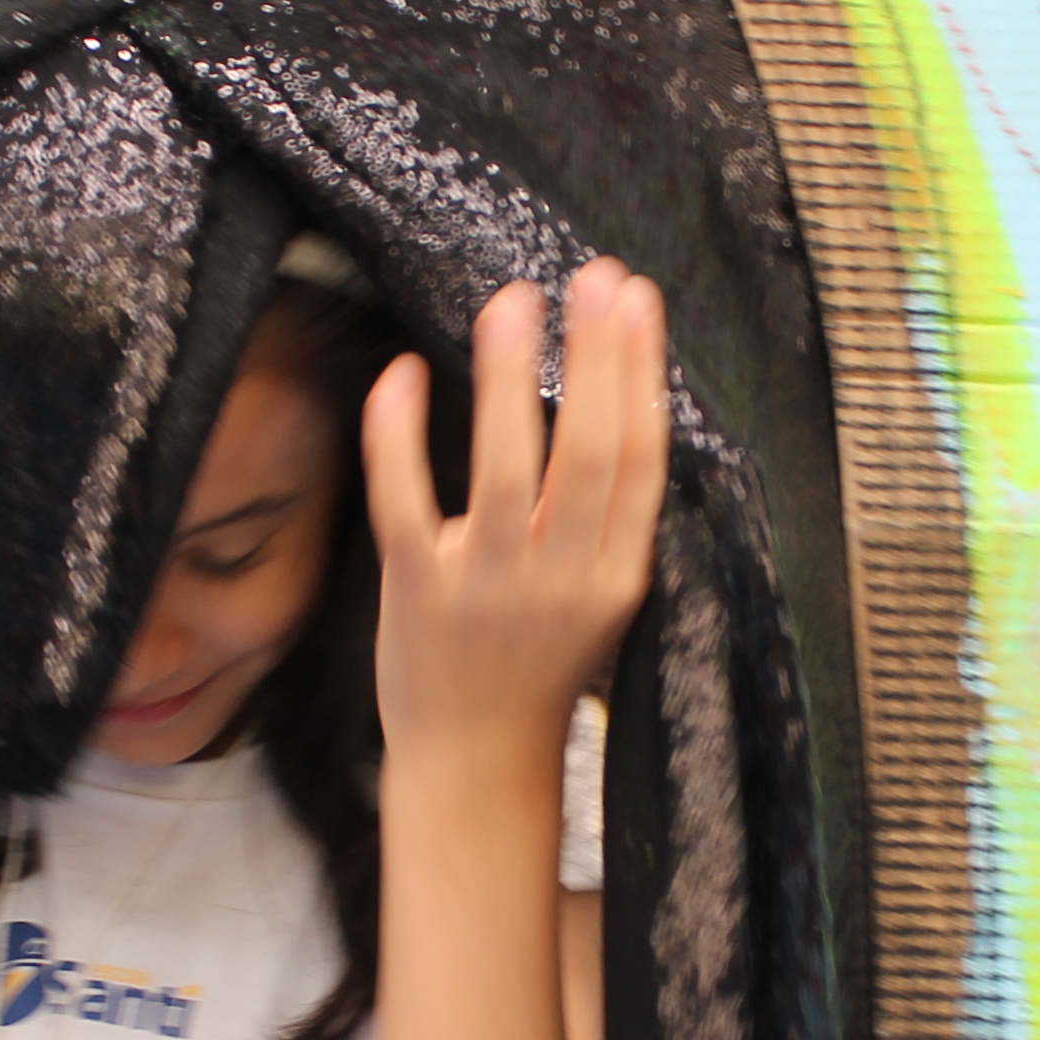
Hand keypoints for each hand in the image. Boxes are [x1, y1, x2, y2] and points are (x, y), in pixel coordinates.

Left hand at [366, 263, 666, 766]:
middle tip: (592, 278)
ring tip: (512, 301)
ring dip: (507, 378)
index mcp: (617, 574)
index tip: (637, 299)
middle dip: (596, 359)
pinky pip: (405, 503)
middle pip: (588, 455)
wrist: (476, 760)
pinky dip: (399, 436)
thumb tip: (623, 392)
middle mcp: (561, 579)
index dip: (641, 373)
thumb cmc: (538, 663)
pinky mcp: (418, 592)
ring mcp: (487, 587)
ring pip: (503, 470)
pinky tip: (400, 374)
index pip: (640, 460)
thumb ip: (611, 513)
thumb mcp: (601, 594)